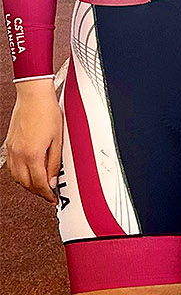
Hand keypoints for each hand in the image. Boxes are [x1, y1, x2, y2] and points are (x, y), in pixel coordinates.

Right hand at [4, 79, 63, 201]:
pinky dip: (19, 174)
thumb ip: (54, 163)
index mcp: (32, 154)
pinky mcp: (9, 144)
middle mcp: (18, 154)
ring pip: (16, 177)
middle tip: (49, 193)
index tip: (53, 198)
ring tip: (40, 185)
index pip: (39, 184)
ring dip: (27, 184)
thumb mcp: (58, 140)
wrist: (33, 96)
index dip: (47, 194)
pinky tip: (28, 172)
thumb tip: (53, 180)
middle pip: (25, 183)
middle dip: (38, 192)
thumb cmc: (48, 112)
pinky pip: (11, 166)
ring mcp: (11, 149)